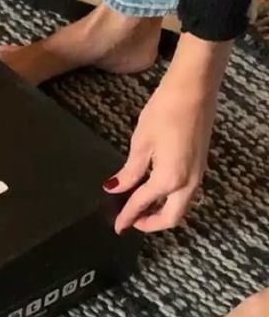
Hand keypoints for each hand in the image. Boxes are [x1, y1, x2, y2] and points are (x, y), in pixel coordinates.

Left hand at [104, 35, 230, 233]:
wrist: (194, 89)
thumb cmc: (165, 111)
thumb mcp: (141, 143)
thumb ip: (130, 171)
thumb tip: (115, 188)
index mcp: (169, 179)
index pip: (142, 204)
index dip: (127, 217)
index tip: (117, 226)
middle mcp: (187, 183)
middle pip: (171, 217)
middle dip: (150, 223)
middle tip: (131, 220)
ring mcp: (198, 175)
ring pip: (181, 207)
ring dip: (162, 212)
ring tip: (141, 207)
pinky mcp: (201, 166)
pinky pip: (186, 194)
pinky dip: (171, 200)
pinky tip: (155, 190)